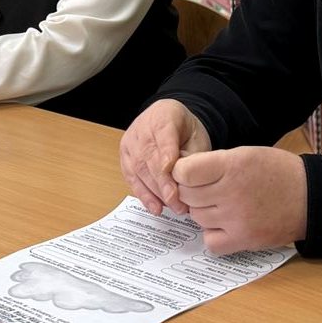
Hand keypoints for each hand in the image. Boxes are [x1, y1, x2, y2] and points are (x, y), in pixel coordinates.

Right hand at [119, 99, 210, 215]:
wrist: (169, 120)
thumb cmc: (186, 129)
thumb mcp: (197, 136)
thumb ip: (192, 155)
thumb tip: (186, 181)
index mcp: (163, 115)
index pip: (163, 135)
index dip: (166, 154)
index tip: (172, 172)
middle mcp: (141, 127)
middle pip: (149, 157)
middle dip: (164, 183)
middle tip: (179, 203)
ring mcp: (130, 142)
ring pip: (139, 169)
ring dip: (156, 193)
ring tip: (173, 207)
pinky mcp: (124, 157)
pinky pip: (132, 178)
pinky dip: (144, 195)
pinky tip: (155, 207)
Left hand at [172, 147, 307, 254]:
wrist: (309, 196)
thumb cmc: (277, 172)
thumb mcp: (245, 154)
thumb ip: (213, 163)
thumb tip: (181, 175)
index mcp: (232, 166)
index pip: (184, 172)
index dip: (182, 172)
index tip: (190, 173)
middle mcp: (232, 193)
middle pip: (188, 196)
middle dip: (192, 191)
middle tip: (207, 189)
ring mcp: (237, 219)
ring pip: (197, 217)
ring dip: (203, 211)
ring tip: (222, 204)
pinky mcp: (244, 240)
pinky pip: (210, 241)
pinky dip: (213, 234)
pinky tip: (224, 224)